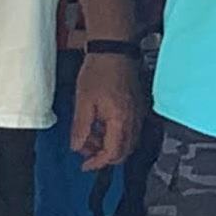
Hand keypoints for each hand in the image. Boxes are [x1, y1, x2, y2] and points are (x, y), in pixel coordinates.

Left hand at [67, 53, 144, 171]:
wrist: (114, 50)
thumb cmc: (99, 71)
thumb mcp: (83, 101)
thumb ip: (81, 128)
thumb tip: (77, 146)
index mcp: (120, 120)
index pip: (113, 153)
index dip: (98, 163)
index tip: (85, 165)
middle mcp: (134, 120)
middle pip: (123, 151)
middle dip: (103, 155)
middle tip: (85, 150)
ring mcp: (138, 113)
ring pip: (127, 141)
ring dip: (109, 144)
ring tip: (90, 134)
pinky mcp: (138, 107)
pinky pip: (130, 129)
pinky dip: (115, 134)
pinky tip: (101, 124)